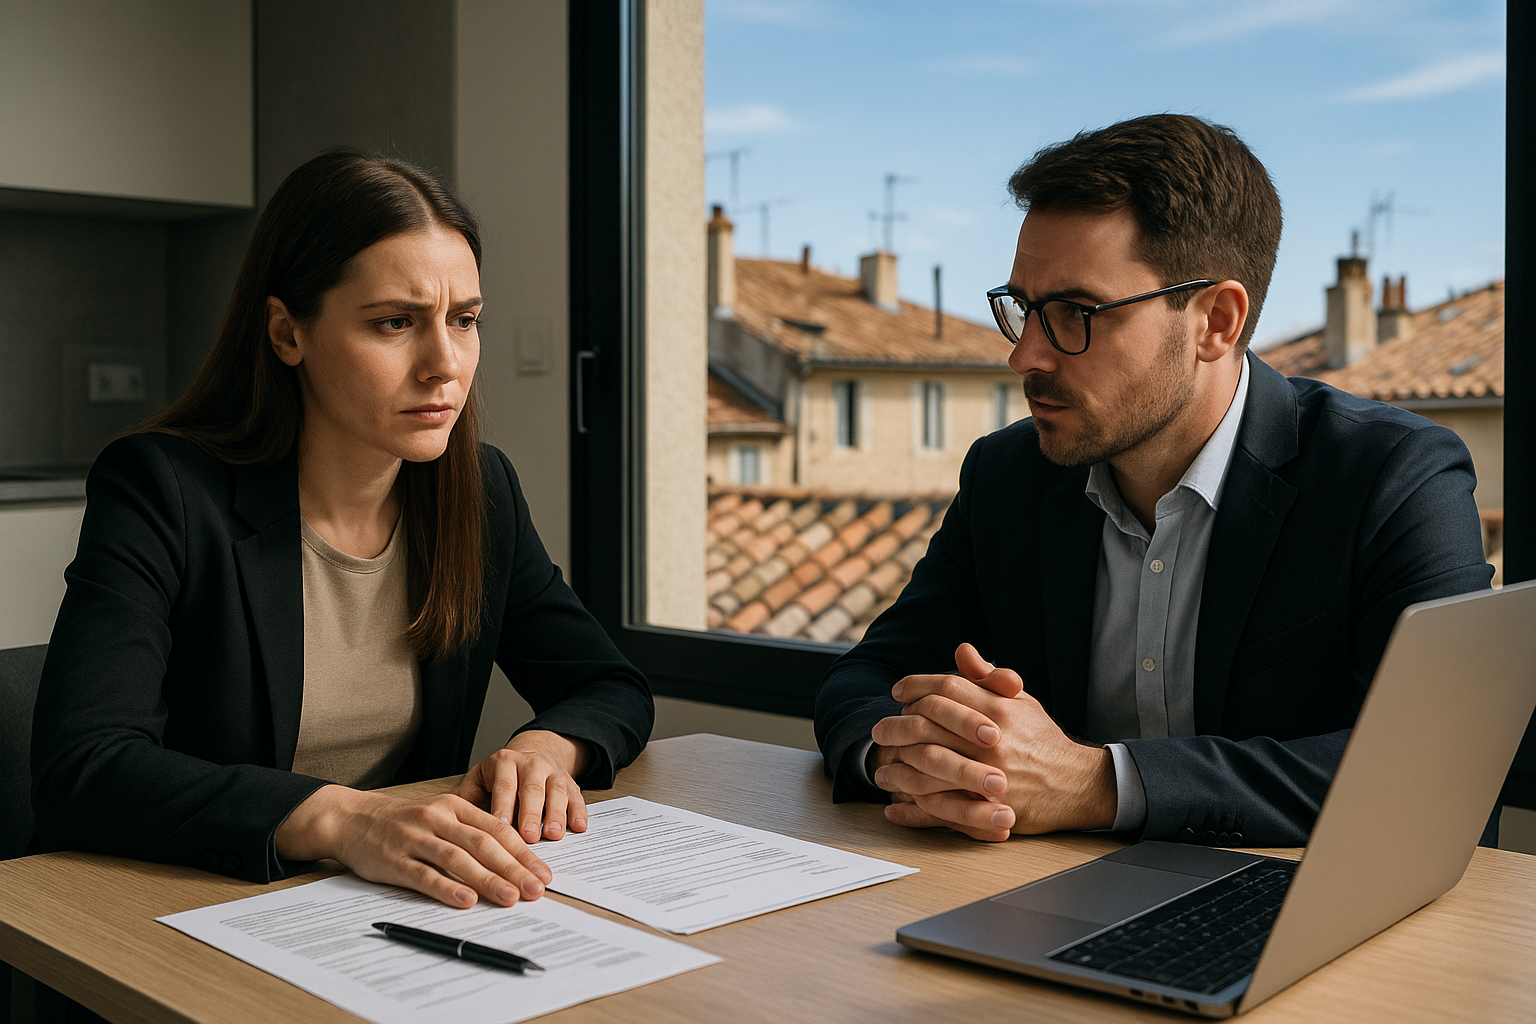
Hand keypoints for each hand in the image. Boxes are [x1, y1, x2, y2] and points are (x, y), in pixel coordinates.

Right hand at [275, 785, 551, 908]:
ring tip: (510, 897)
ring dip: (487, 880)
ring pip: (458, 859)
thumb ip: (470, 830)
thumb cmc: (402, 821)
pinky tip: (466, 901)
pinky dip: (447, 889)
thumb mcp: (439, 814)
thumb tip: (511, 859)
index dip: (523, 852)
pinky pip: (424, 875)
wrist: (351, 818)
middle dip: (514, 868)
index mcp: (454, 806)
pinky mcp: (394, 860)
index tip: (544, 873)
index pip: (497, 829)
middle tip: (536, 889)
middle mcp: (437, 818)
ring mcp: (415, 838)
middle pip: (483, 844)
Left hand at [452, 730, 591, 845]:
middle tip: (529, 838)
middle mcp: (531, 764)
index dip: (503, 805)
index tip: (500, 827)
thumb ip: (465, 796)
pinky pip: (577, 797)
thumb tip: (441, 819)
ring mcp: (554, 773)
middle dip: (530, 814)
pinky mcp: (571, 784)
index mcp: (505, 763)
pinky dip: (579, 812)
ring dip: (556, 814)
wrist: (537, 751)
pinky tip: (579, 827)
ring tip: (553, 835)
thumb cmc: (502, 774)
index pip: (504, 784)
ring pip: (556, 792)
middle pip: (532, 789)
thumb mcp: (481, 777)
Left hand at [871, 643, 1116, 837]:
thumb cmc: (1042, 740)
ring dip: (898, 765)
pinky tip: (895, 804)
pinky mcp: (986, 808)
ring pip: (927, 765)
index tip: (899, 691)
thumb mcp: (1021, 702)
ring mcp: (987, 776)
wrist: (1075, 786)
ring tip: (881, 765)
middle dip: (897, 725)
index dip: (917, 685)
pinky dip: (913, 808)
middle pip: (929, 724)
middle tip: (880, 729)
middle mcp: (991, 741)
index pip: (947, 688)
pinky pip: (939, 808)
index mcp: (999, 710)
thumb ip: (988, 678)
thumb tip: (962, 651)